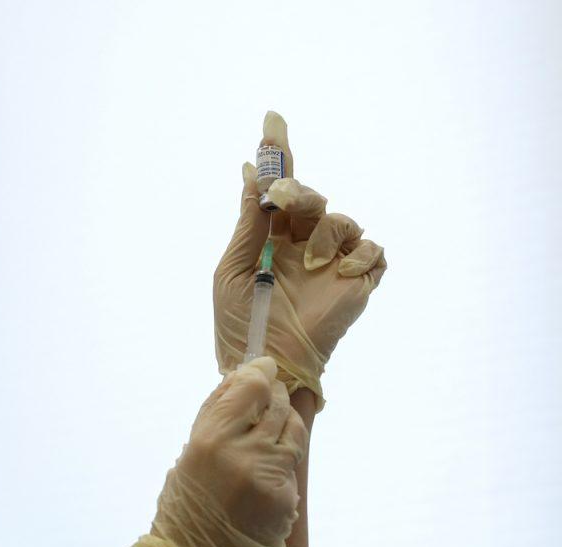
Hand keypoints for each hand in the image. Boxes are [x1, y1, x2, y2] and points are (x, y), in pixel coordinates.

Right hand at [121, 357, 307, 546]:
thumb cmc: (185, 506)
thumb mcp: (189, 454)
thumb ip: (216, 416)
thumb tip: (242, 376)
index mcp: (209, 440)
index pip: (250, 388)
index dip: (261, 372)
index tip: (264, 367)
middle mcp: (242, 455)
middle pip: (276, 404)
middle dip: (275, 395)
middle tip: (271, 393)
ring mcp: (267, 478)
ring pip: (293, 429)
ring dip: (285, 422)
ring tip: (271, 428)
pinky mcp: (285, 499)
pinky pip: (290, 465)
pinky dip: (281, 460)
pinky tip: (265, 470)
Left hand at [213, 111, 386, 410]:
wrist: (266, 363)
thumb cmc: (241, 322)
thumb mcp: (235, 269)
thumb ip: (248, 223)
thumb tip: (250, 173)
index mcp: (270, 239)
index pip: (278, 190)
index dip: (278, 156)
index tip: (272, 120)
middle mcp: (303, 245)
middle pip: (311, 198)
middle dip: (299, 191)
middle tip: (282, 198)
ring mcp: (333, 263)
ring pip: (342, 220)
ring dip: (324, 232)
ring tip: (307, 263)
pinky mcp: (358, 282)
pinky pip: (373, 250)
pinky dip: (358, 254)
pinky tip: (337, 271)